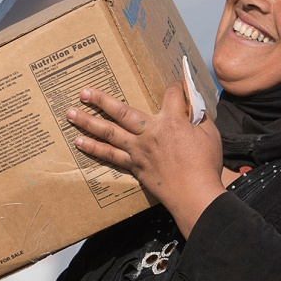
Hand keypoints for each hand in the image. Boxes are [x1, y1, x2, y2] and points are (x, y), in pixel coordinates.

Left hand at [67, 81, 225, 236]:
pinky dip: (94, 149)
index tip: (176, 85)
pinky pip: (110, 156)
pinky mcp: (134, 165)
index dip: (175, 87)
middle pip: (122, 111)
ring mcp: (139, 150)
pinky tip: (80, 143)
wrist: (195, 195)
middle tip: (83, 92)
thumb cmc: (205, 165)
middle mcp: (150, 132)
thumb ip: (198, 116)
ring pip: (109, 132)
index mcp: (172, 121)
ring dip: (88, 122)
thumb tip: (192, 104)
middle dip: (101, 100)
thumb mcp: (210, 134)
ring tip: (71, 113)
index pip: (171, 94)